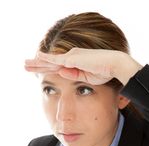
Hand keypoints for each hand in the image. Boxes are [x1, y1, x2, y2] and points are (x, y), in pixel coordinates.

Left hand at [25, 48, 141, 84]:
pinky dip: (46, 58)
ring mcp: (71, 57)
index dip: (47, 69)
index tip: (39, 72)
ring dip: (37, 63)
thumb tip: (61, 74)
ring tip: (26, 64)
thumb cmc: (105, 72)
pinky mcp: (72, 58)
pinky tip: (37, 57)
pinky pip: (56, 59)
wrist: (114, 65)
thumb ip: (74, 75)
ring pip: (50, 60)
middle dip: (38, 65)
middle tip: (27, 66)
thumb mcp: (88, 77)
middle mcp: (71, 57)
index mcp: (76, 62)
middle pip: (51, 63)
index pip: (58, 67)